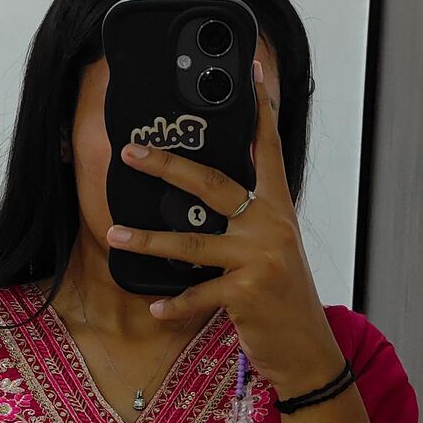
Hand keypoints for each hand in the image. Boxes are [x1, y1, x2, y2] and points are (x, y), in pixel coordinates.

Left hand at [106, 60, 342, 393]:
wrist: (308, 350)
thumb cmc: (283, 297)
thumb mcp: (275, 248)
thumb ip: (249, 218)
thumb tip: (205, 192)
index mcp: (278, 209)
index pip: (268, 149)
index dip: (259, 110)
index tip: (249, 73)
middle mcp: (271, 226)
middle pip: (213, 184)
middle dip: (169, 165)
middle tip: (132, 152)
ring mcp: (259, 259)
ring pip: (193, 242)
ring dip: (148, 241)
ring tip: (115, 234)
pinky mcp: (247, 293)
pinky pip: (197, 294)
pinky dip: (174, 304)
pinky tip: (154, 308)